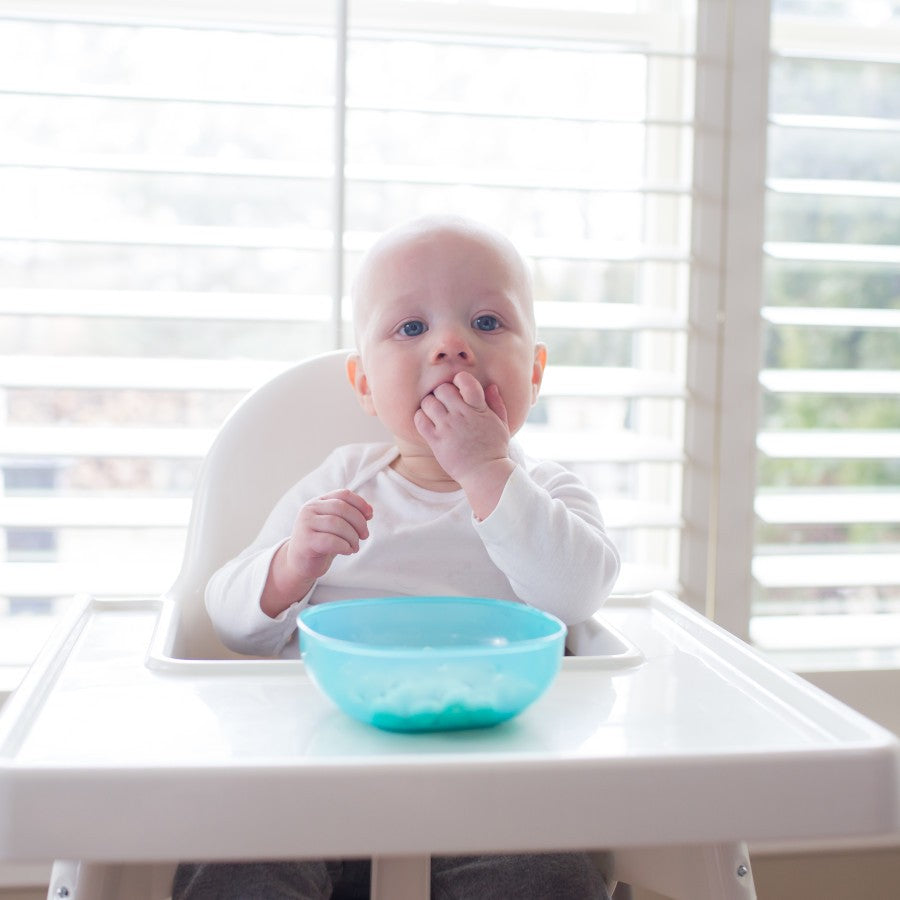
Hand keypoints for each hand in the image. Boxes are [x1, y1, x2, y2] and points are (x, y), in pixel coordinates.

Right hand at [284, 489, 372, 580]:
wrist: (299, 563)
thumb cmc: (321, 543)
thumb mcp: (335, 526)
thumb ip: (348, 516)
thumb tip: (369, 511)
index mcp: (318, 502)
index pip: (343, 494)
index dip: (360, 503)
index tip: (370, 515)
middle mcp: (309, 509)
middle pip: (341, 507)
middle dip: (359, 522)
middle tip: (364, 536)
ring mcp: (305, 524)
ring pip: (336, 524)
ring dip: (352, 536)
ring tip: (355, 547)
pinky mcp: (305, 541)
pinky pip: (330, 540)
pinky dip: (344, 546)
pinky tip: (347, 551)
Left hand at [414, 373, 514, 517]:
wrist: (485, 474)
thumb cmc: (494, 449)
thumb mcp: (501, 424)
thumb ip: (496, 403)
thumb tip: (490, 385)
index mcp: (479, 409)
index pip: (465, 380)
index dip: (459, 380)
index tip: (459, 389)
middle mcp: (462, 415)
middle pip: (442, 389)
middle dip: (442, 392)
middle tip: (444, 402)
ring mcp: (448, 428)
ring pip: (428, 402)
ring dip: (429, 404)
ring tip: (434, 412)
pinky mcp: (436, 441)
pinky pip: (420, 420)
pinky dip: (420, 417)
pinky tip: (427, 422)